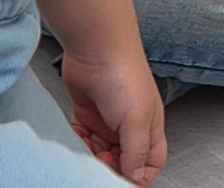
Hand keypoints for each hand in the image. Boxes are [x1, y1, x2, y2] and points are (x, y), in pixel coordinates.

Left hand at [64, 42, 167, 184]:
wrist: (96, 49)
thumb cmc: (124, 77)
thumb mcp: (136, 119)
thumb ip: (136, 151)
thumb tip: (136, 178)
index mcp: (149, 128)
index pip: (150, 162)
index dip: (139, 176)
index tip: (121, 182)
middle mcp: (129, 127)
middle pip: (121, 161)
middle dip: (108, 168)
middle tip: (97, 165)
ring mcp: (107, 121)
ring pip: (98, 152)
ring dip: (89, 156)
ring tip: (83, 149)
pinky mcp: (86, 114)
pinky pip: (80, 139)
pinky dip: (76, 143)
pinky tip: (74, 138)